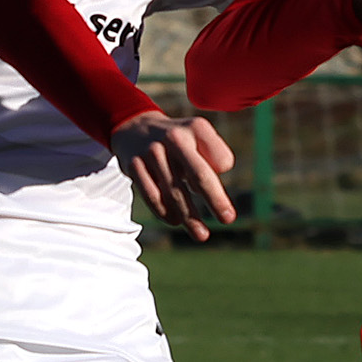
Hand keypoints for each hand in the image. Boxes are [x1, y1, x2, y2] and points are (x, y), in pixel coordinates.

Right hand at [111, 109, 237, 240]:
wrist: (134, 127)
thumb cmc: (177, 140)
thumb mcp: (199, 135)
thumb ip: (215, 155)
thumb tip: (215, 182)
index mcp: (196, 128)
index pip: (221, 160)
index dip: (224, 177)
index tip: (220, 194)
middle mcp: (174, 137)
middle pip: (199, 174)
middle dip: (215, 199)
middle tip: (228, 219)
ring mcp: (152, 152)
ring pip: (174, 190)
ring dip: (189, 216)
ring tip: (201, 234)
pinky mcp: (133, 165)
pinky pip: (152, 195)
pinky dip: (164, 211)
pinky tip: (175, 221)